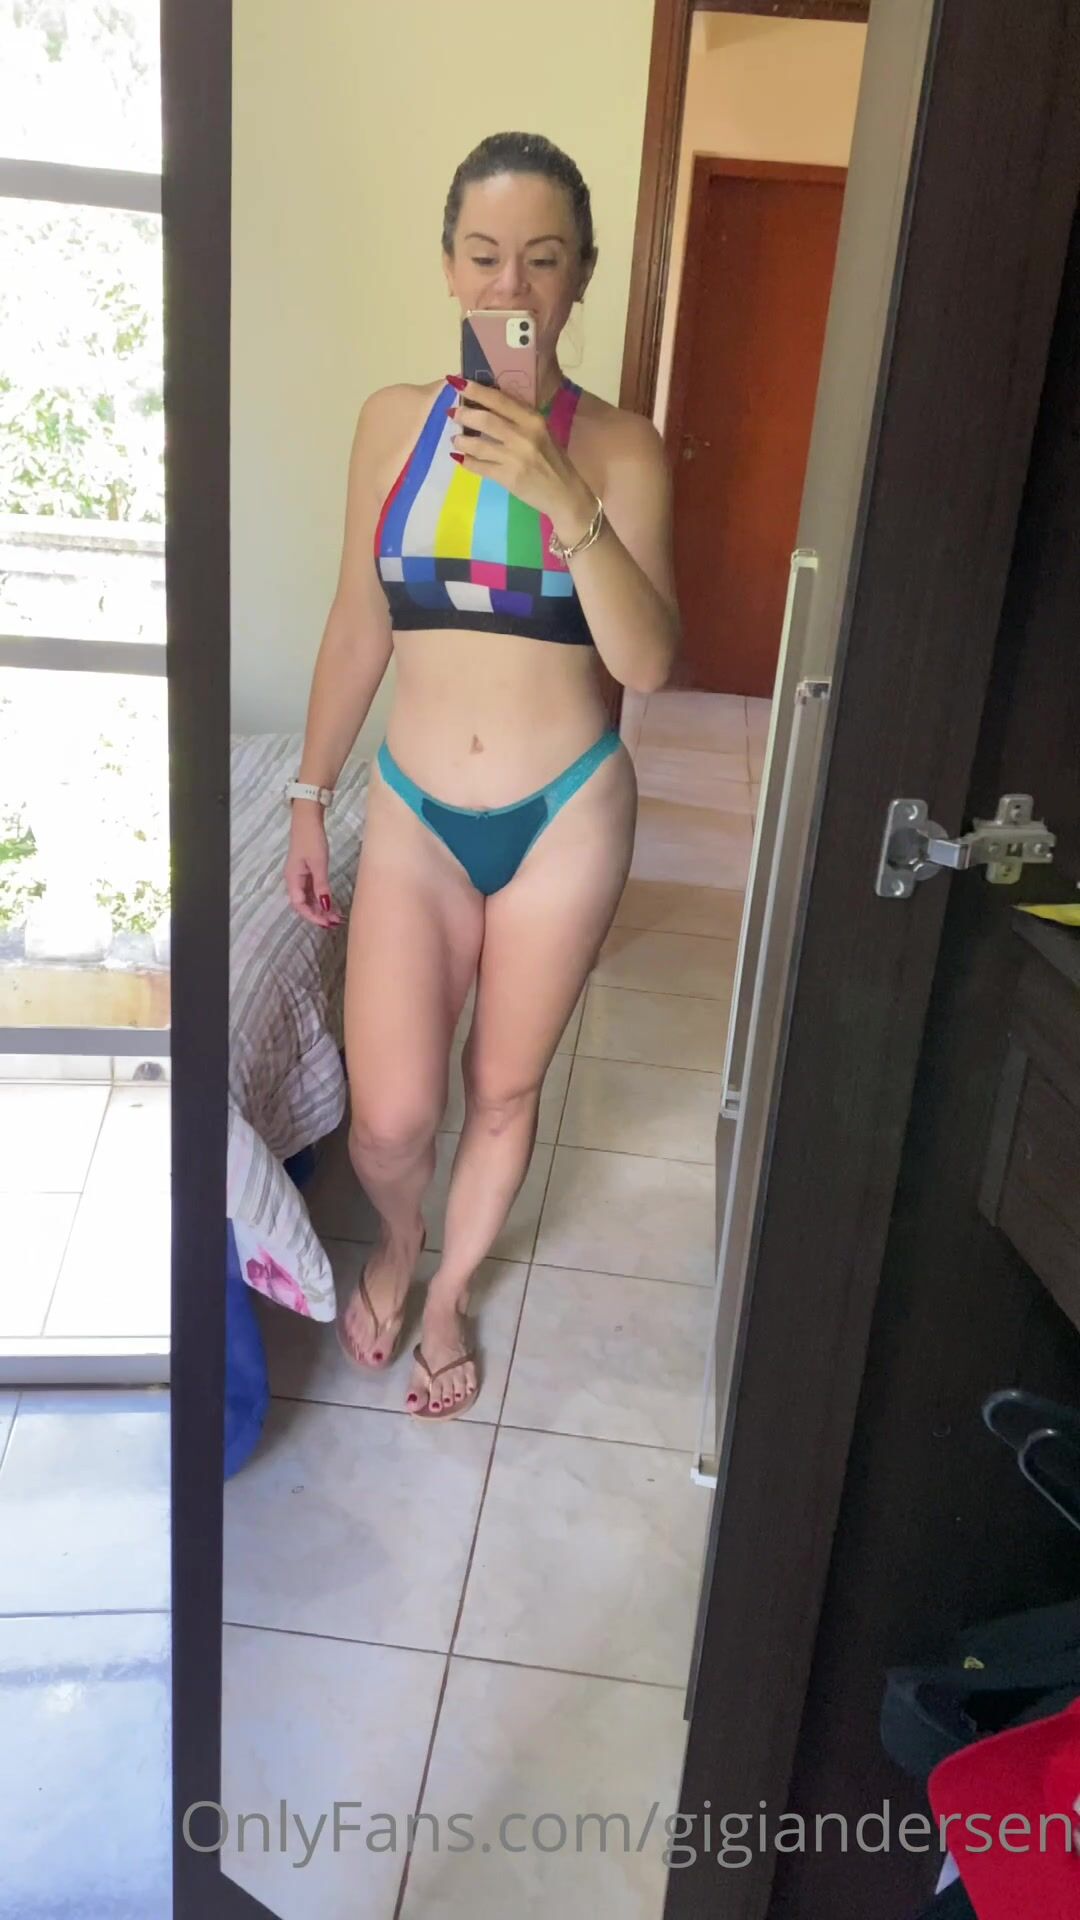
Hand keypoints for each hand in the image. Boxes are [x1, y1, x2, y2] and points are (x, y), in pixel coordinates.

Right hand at [284, 805, 342, 929]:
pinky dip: (322, 898)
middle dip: (318, 915)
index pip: (299, 905)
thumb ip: (321, 885)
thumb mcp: (318, 863)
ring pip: (310, 898)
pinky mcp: (307, 871)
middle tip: (335, 923)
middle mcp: (294, 880)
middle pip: (304, 904)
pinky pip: (313, 890)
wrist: (308, 819)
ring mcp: (300, 876)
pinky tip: (332, 904)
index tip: (326, 923)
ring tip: (336, 917)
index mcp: (292, 879)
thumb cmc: (311, 839)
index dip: (312, 916)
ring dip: (321, 908)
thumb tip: (325, 906)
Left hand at [449, 380, 596, 538]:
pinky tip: (460, 458)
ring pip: (478, 444)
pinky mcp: (508, 478)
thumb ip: (519, 419)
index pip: (500, 399)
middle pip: (485, 419)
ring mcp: (515, 458)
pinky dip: (466, 461)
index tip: (457, 383)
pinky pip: (479, 467)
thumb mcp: (541, 432)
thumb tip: (487, 407)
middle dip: (464, 414)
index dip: (476, 390)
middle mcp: (523, 436)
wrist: (564, 494)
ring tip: (456, 439)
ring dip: (462, 440)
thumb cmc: (553, 460)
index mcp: (533, 419)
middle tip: (453, 413)